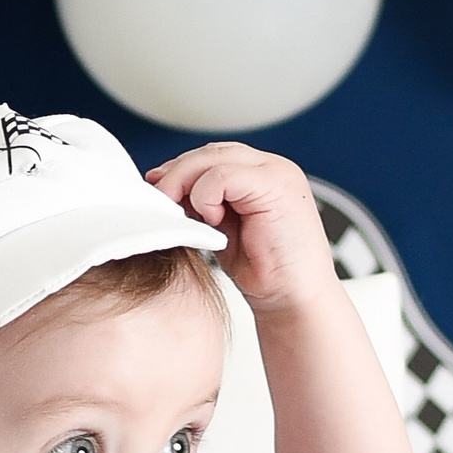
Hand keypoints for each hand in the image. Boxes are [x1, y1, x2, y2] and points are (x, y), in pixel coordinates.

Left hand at [148, 141, 338, 315]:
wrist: (295, 300)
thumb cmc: (265, 274)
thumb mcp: (224, 230)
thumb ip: (202, 204)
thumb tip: (164, 185)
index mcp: (262, 174)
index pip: (213, 155)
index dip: (181, 170)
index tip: (158, 190)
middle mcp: (272, 167)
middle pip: (210, 152)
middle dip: (177, 174)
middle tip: (158, 199)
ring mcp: (276, 173)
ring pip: (214, 158)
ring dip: (187, 184)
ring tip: (183, 215)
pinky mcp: (276, 185)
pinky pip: (224, 176)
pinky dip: (206, 196)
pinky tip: (211, 221)